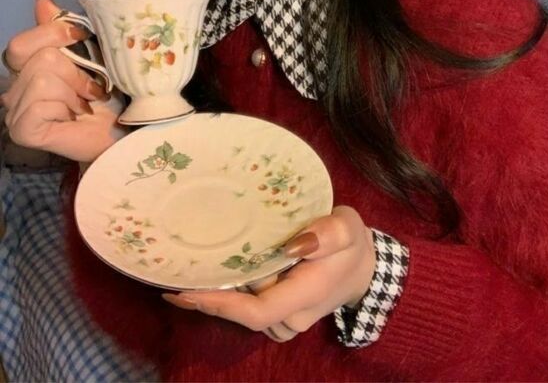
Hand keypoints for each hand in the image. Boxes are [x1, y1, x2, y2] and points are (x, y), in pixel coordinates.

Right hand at [1, 0, 125, 161]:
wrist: (123, 128)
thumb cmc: (106, 92)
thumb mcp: (88, 50)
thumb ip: (59, 26)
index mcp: (27, 66)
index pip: (21, 43)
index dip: (53, 35)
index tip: (82, 39)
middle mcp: (14, 88)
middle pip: (38, 58)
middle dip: (75, 70)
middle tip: (90, 87)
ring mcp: (15, 111)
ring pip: (42, 79)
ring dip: (75, 90)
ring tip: (84, 103)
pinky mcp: (22, 131)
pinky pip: (40, 105)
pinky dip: (66, 108)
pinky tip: (74, 116)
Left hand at [162, 205, 375, 341]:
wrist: (366, 268)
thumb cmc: (354, 244)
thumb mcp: (347, 227)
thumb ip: (328, 233)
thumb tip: (295, 244)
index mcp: (306, 295)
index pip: (257, 311)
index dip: (220, 304)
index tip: (187, 291)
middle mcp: (292, 317)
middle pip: (243, 311)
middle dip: (213, 292)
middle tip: (179, 271)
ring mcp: (287, 322)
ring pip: (245, 311)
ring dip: (220, 293)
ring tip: (192, 270)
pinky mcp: (281, 317)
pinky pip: (250, 310)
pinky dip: (232, 295)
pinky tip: (216, 276)